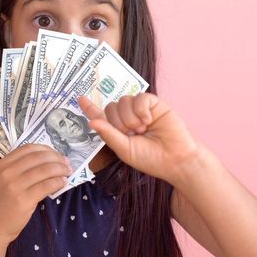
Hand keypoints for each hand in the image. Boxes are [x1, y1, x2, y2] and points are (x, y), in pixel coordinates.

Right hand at [0, 144, 71, 244]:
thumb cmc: (0, 204)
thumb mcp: (3, 180)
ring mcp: (15, 186)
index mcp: (2, 164)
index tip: (56, 154)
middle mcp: (7, 172)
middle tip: (67, 163)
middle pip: (39, 157)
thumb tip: (49, 161)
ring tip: (68, 172)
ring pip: (45, 170)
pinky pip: (47, 186)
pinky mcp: (24, 200)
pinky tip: (62, 183)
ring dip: (60, 169)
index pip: (28, 148)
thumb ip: (20, 169)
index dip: (46, 149)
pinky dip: (58, 182)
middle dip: (57, 158)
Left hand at [79, 93, 201, 182]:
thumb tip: (91, 121)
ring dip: (130, 118)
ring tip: (142, 130)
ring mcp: (140, 109)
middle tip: (132, 134)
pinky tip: (148, 120)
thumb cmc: (150, 158)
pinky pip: (139, 97)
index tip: (80, 99)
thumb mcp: (124, 149)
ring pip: (123, 101)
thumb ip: (108, 134)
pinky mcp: (153, 103)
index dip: (90, 107)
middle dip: (118, 122)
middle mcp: (127, 117)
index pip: (100, 116)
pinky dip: (141, 109)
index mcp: (118, 130)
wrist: (175, 159)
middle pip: (110, 107)